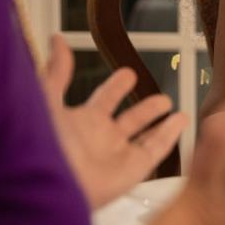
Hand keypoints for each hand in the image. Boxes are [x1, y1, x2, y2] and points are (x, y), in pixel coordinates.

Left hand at [43, 35, 187, 209]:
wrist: (49, 186)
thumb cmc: (41, 145)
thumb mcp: (46, 100)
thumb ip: (56, 72)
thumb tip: (57, 38)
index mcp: (79, 121)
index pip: (103, 98)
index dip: (116, 86)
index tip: (128, 74)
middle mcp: (101, 138)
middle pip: (129, 118)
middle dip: (143, 107)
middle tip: (160, 98)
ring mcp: (118, 155)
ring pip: (146, 134)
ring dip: (161, 121)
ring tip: (173, 107)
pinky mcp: (133, 169)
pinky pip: (157, 149)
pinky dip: (171, 134)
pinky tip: (183, 120)